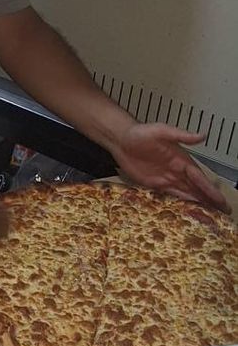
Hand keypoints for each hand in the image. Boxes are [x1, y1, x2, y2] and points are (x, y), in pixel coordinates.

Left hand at [110, 123, 229, 212]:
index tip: (221, 200)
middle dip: (211, 200)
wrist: (121, 140)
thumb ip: (181, 135)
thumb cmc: (140, 133)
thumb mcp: (161, 131)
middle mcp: (177, 171)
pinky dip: (182, 203)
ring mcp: (166, 178)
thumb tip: (202, 135)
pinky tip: (190, 211)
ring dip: (199, 204)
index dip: (210, 189)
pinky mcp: (155, 184)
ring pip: (187, 194)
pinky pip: (171, 195)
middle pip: (197, 188)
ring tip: (213, 215)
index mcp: (182, 159)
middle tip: (225, 212)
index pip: (199, 178)